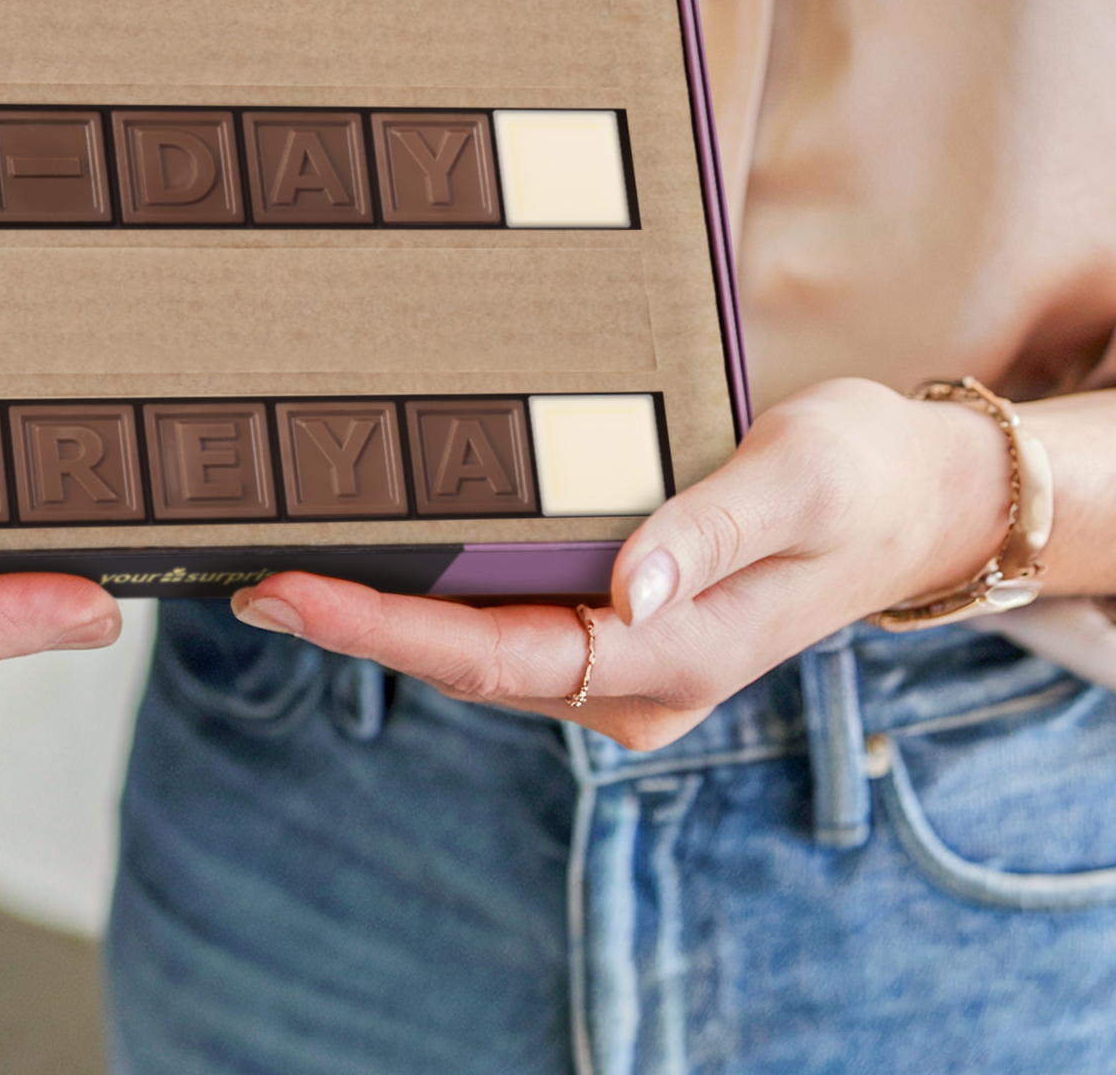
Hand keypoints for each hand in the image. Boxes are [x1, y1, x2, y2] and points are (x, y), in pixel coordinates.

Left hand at [229, 379, 1011, 749]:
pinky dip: (431, 595)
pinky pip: (503, 623)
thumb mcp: (795, 480)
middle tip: (243, 574)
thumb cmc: (858, 477)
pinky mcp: (616, 628)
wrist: (916, 500)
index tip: (286, 592)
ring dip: (380, 614)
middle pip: (463, 661)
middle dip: (352, 623)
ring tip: (280, 563)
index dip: (381, 628)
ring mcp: (622, 664)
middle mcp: (636, 682)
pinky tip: (375, 555)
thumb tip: (624, 593)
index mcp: (672, 658)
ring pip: (475, 650)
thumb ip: (707, 532)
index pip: (495, 656)